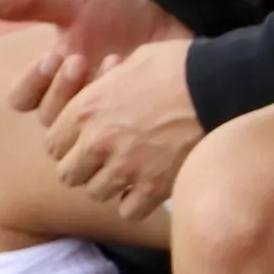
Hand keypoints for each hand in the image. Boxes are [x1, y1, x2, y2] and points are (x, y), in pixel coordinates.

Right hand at [0, 0, 190, 125]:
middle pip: (47, 119)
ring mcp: (100, 114)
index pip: (20, 99)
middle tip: (79, 59)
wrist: (170, 17)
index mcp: (50, 78)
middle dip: (61, 90)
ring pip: (78, 130)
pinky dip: (122, 102)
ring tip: (109, 60)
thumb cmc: (116, 11)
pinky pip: (116, 130)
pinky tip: (134, 71)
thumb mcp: (73, 2)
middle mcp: (70, 102)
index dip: (32, 82)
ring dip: (88, 97)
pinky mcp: (131, 122)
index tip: (51, 56)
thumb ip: (28, 3)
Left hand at [40, 40, 203, 221]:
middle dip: (85, 169)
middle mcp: (97, 142)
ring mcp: (124, 168)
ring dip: (111, 185)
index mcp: (86, 109)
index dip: (69, 145)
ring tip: (130, 173)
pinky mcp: (153, 187)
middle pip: (68, 174)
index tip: (86, 142)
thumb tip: (108, 87)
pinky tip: (149, 187)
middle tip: (106, 160)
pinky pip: (129, 211)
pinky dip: (137, 203)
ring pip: (96, 193)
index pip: (54, 144)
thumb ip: (109, 84)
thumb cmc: (180, 66)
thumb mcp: (134, 62)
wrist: (220, 86)